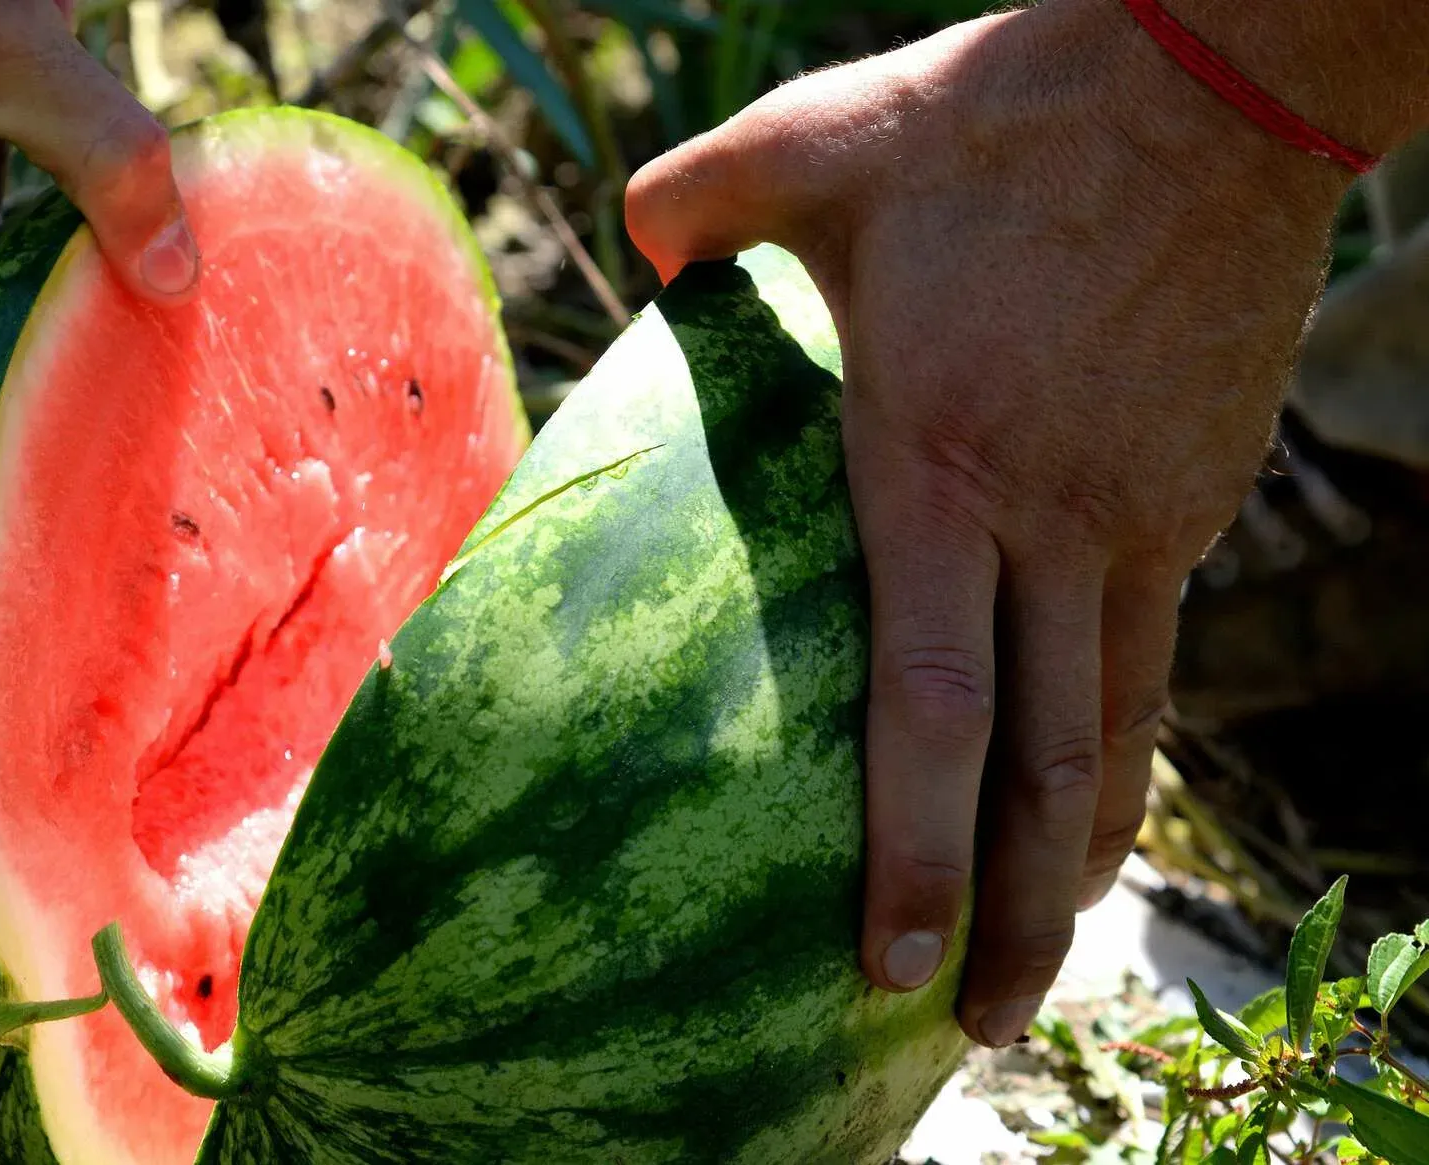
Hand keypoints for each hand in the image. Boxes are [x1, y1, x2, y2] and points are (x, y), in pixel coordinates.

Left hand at [625, 0, 1356, 1045]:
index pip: (923, 704)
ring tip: (1042, 962)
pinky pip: (1154, 655)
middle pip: (1039, 769)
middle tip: (969, 1029)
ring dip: (1081, 867)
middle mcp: (1047, 521)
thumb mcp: (818, 144)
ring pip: (1114, 735)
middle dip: (1011, 920)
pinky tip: (1088, 795)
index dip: (908, 849)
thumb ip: (703, 203)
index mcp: (934, 465)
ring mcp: (1141, 517)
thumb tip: (637, 236)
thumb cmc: (996, 117)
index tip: (880, 957)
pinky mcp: (1198, 495)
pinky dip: (1119, 747)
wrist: (1210, 80)